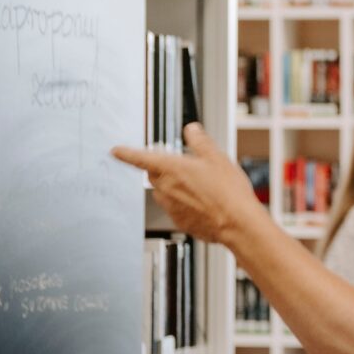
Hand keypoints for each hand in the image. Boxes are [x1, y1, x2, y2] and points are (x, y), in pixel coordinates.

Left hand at [112, 124, 258, 244]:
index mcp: (172, 169)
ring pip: (164, 192)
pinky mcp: (180, 222)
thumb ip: (200, 142)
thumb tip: (192, 130)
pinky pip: (176, 209)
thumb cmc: (228, 193)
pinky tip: (204, 203)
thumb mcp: (217, 158)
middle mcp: (167, 188)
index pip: (141, 158)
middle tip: (183, 167)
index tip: (117, 151)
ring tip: (199, 187)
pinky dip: (184, 204)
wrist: (237, 223)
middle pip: (154, 175)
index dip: (126, 153)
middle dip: (163, 169)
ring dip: (174, 187)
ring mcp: (171, 207)